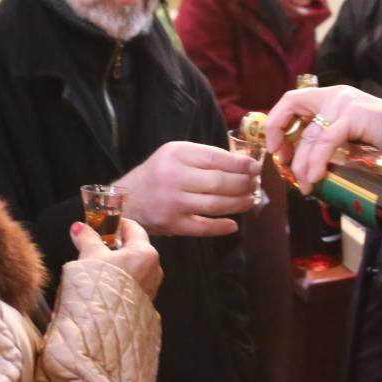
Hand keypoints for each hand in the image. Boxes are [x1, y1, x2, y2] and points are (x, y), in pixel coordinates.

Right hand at [72, 219, 162, 297]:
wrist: (102, 324)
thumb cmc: (99, 286)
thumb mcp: (90, 256)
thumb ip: (87, 238)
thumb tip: (79, 228)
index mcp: (145, 253)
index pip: (134, 229)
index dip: (117, 224)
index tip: (104, 224)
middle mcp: (154, 270)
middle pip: (135, 249)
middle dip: (116, 247)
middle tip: (97, 246)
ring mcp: (151, 288)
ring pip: (134, 268)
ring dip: (118, 265)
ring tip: (98, 268)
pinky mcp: (144, 303)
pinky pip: (133, 285)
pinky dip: (121, 281)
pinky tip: (104, 286)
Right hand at [113, 140, 257, 236]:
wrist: (125, 200)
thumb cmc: (156, 175)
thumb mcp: (175, 155)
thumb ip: (204, 157)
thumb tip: (242, 161)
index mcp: (175, 154)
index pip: (216, 158)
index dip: (240, 164)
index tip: (255, 167)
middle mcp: (173, 177)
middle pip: (219, 182)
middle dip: (243, 184)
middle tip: (255, 185)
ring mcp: (173, 202)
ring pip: (215, 204)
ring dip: (238, 203)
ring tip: (250, 200)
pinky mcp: (172, 224)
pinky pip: (204, 227)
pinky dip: (222, 227)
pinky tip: (233, 224)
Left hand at [265, 85, 381, 193]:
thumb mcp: (349, 135)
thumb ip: (329, 143)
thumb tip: (307, 173)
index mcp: (330, 97)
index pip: (291, 100)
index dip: (276, 122)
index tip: (277, 149)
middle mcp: (333, 95)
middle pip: (292, 108)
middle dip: (284, 142)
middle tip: (289, 171)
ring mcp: (343, 103)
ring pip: (310, 134)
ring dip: (302, 164)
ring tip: (306, 185)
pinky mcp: (353, 115)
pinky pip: (326, 140)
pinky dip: (317, 160)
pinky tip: (316, 176)